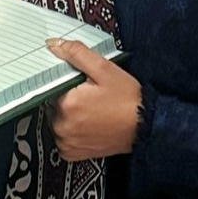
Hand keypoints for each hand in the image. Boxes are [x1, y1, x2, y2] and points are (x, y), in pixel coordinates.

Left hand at [43, 38, 141, 160]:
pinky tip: (88, 125)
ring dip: (68, 115)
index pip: (51, 86)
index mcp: (66, 103)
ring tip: (92, 111)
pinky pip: (62, 140)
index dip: (67, 84)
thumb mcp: (105, 69)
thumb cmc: (128, 99)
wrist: (146, 127)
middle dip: (68, 98)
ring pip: (57, 121)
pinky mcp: (72, 154)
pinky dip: (70, 132)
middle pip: (54, 104)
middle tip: (91, 97)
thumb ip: (77, 54)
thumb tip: (53, 45)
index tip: (83, 85)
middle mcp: (62, 125)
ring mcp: (66, 142)